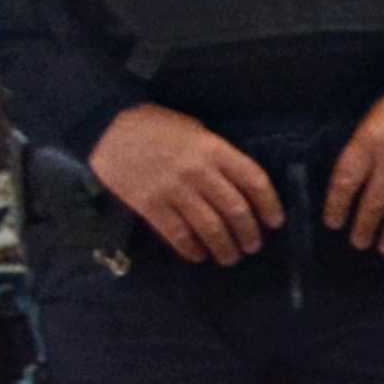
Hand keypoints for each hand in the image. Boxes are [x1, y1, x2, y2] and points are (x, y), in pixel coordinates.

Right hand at [86, 103, 277, 264]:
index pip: (254, 181)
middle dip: (249, 232)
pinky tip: (198, 255)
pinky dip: (191, 249)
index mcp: (215, 150)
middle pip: (235, 210)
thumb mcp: (196, 131)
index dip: (269, 205)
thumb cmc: (157, 126)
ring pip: (210, 227)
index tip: (276, 222)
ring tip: (230, 257)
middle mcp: (199, 172)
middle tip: (253, 246)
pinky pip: (177, 234)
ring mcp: (174, 190)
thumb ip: (218, 157)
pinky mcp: (150, 206)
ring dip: (224, 247)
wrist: (108, 128)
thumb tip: (239, 186)